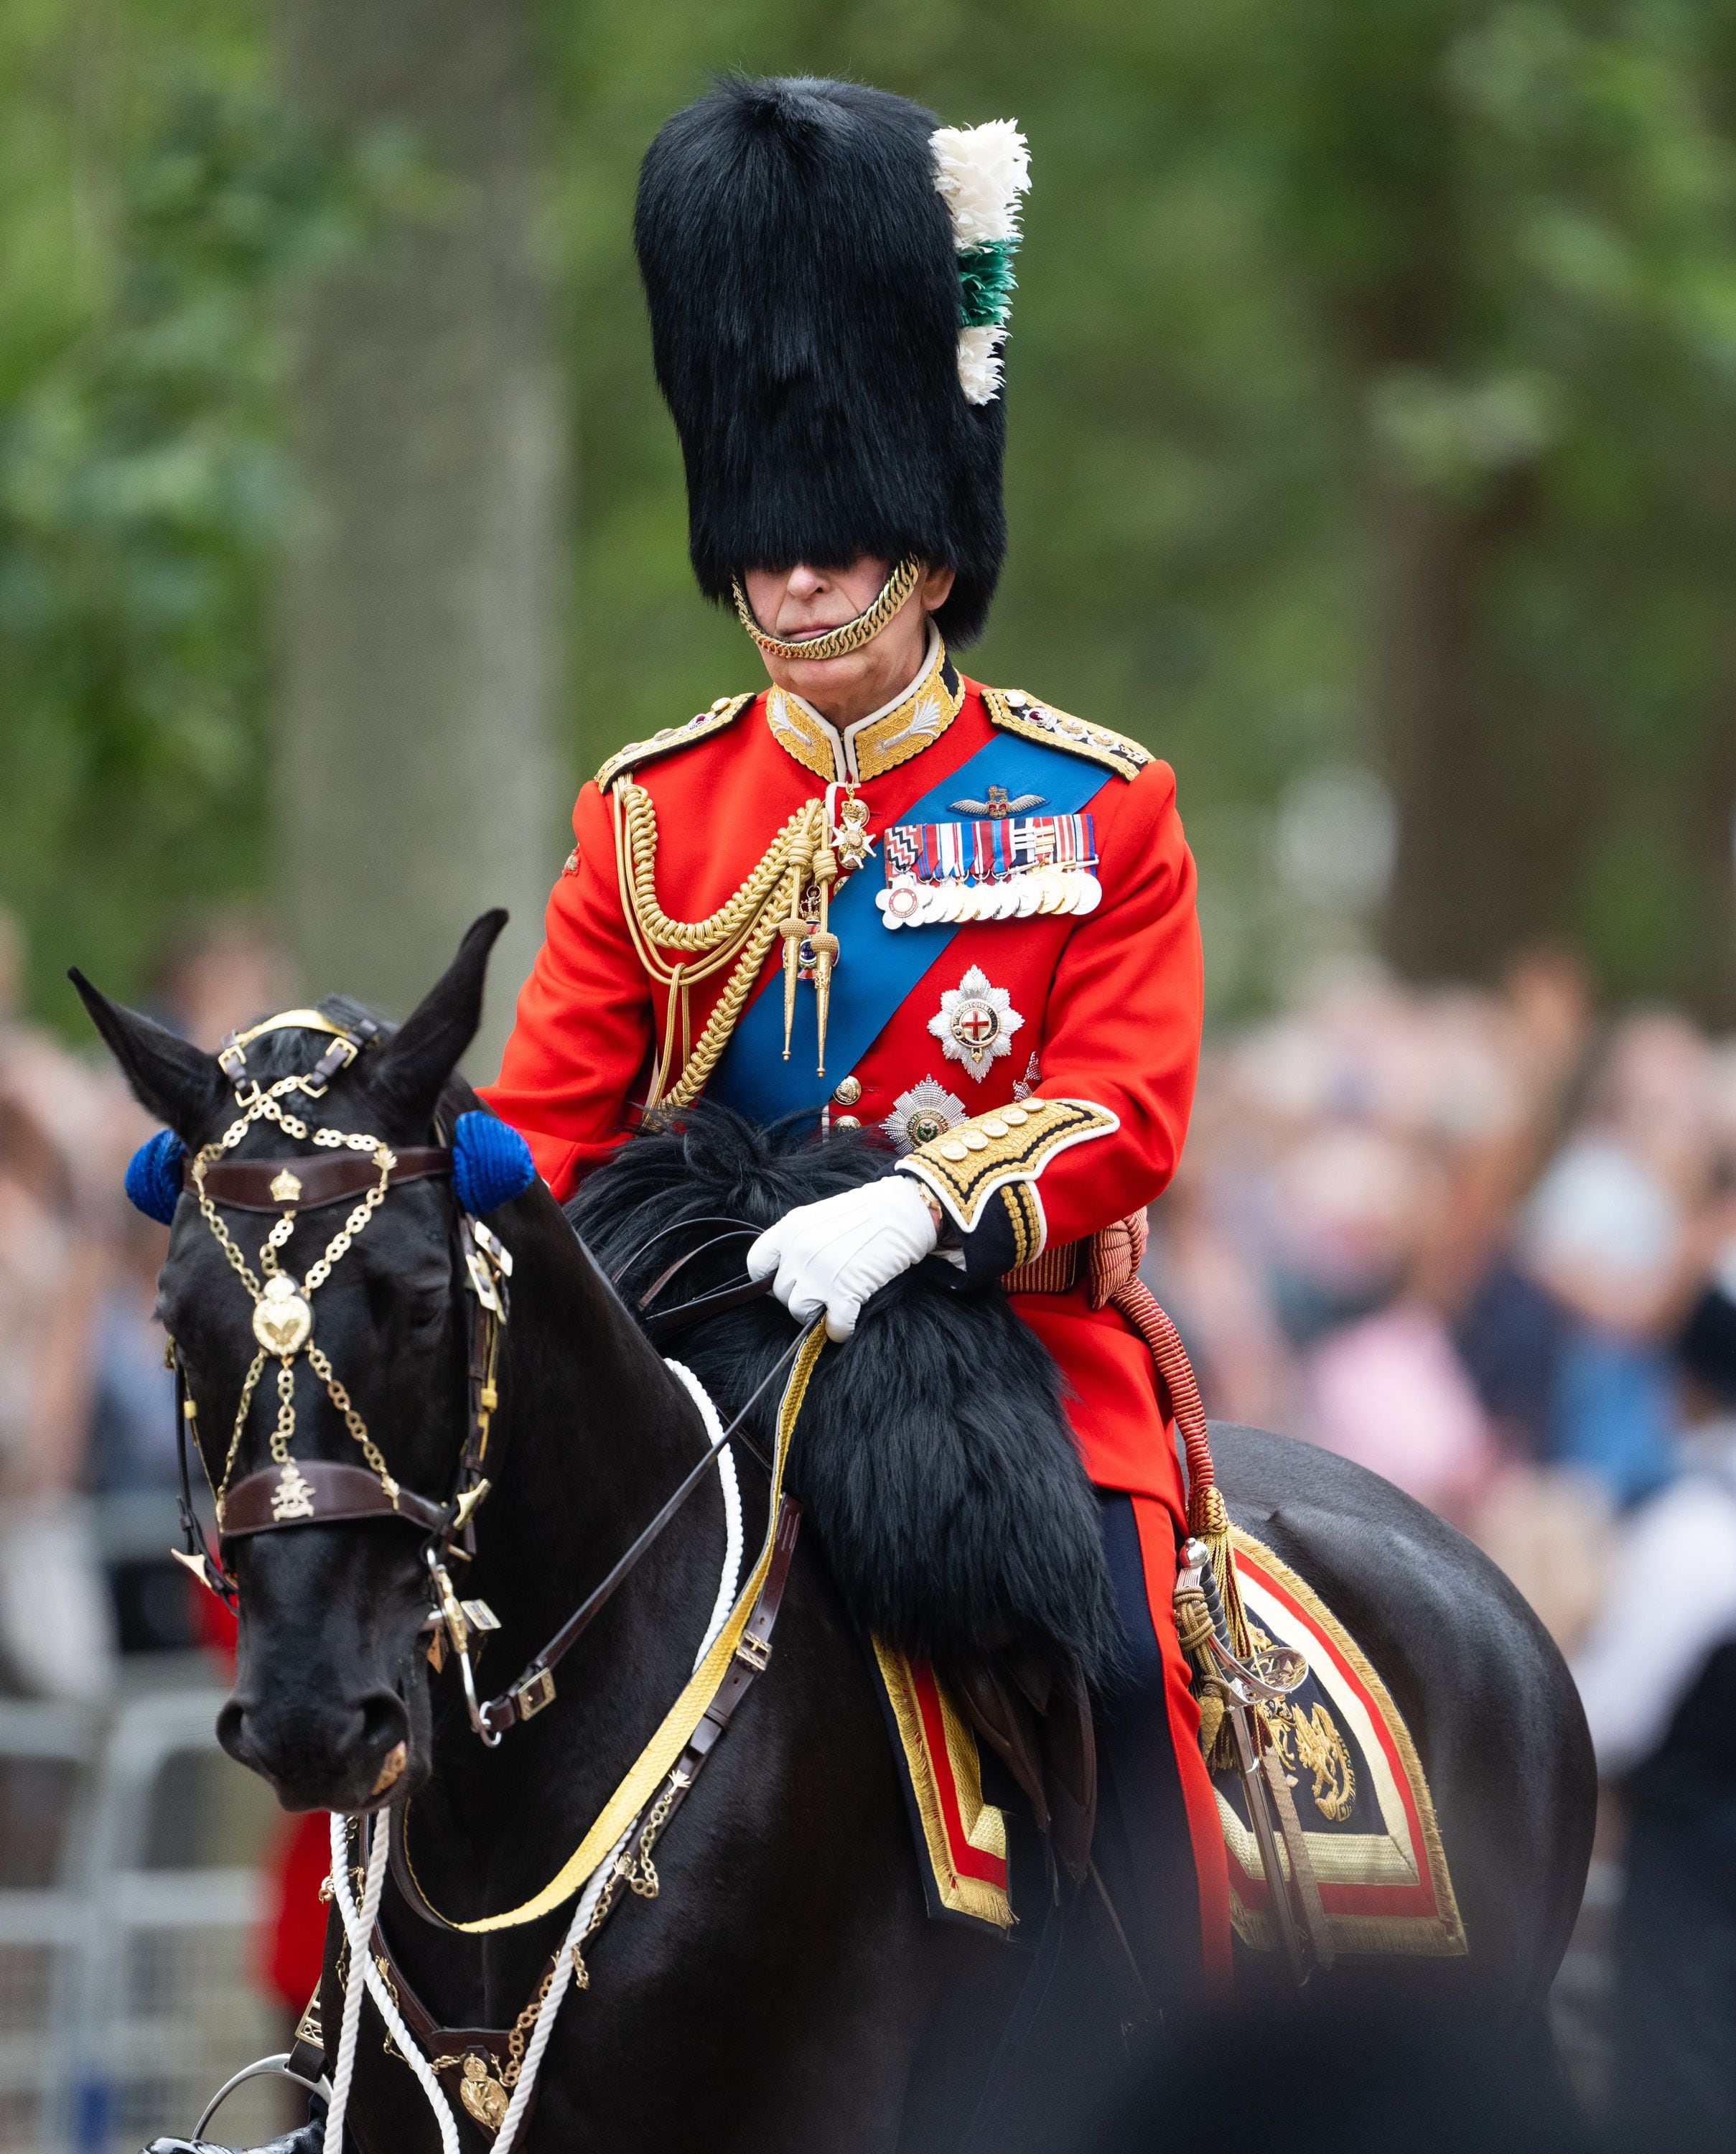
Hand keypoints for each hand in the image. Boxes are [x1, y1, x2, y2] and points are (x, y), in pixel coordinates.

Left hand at [747, 1175, 939, 1340]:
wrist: (903, 1211)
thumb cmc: (865, 1214)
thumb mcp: (819, 1219)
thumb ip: (798, 1243)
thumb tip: (788, 1275)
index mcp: (789, 1230)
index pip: (756, 1266)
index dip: (769, 1280)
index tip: (789, 1281)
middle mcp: (799, 1251)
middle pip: (780, 1293)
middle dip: (800, 1296)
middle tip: (822, 1290)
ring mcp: (820, 1273)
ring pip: (800, 1312)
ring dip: (817, 1314)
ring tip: (834, 1303)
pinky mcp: (846, 1292)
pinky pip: (833, 1327)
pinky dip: (841, 1329)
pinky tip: (849, 1319)